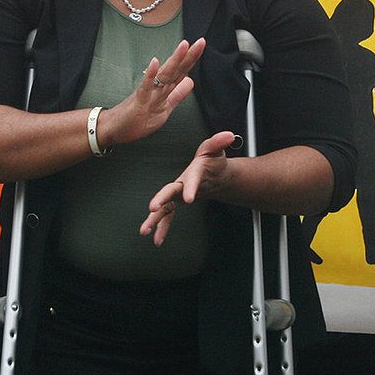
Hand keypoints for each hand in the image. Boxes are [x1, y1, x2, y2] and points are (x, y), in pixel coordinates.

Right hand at [98, 38, 205, 147]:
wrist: (114, 129)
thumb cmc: (136, 119)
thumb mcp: (164, 109)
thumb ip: (177, 95)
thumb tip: (191, 81)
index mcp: (164, 90)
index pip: (181, 72)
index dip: (192, 59)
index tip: (201, 44)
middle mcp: (157, 87)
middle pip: (176, 69)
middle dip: (188, 56)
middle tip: (201, 41)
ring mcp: (148, 92)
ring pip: (164, 74)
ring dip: (174, 60)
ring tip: (184, 45)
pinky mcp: (138, 100)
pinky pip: (145, 87)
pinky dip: (150, 75)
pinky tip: (154, 62)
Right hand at [139, 129, 237, 245]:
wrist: (212, 173)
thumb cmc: (212, 161)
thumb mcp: (216, 150)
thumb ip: (220, 142)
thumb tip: (229, 135)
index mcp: (193, 171)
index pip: (191, 179)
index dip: (190, 187)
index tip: (189, 198)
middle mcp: (181, 183)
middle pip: (169, 191)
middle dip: (161, 199)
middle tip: (153, 208)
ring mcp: (177, 193)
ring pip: (163, 206)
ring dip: (154, 219)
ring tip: (145, 231)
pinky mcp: (176, 202)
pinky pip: (167, 216)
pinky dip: (162, 228)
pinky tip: (157, 240)